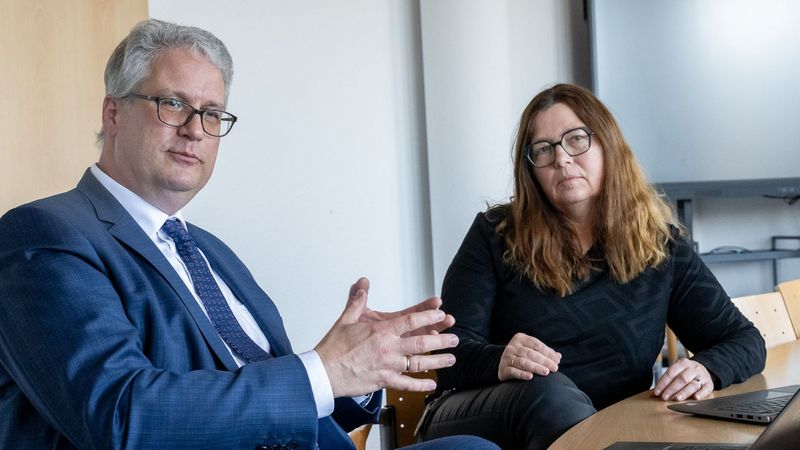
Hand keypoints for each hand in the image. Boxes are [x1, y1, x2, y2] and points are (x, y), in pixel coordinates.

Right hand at [315, 277, 457, 396]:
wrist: (324, 372)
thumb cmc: (333, 348)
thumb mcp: (346, 319)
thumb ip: (358, 300)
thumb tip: (363, 283)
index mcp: (381, 331)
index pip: (411, 320)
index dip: (429, 316)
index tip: (441, 314)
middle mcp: (388, 348)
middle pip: (421, 342)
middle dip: (441, 339)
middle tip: (454, 338)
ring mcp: (388, 366)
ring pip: (419, 364)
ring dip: (437, 361)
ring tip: (451, 359)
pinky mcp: (384, 381)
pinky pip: (407, 384)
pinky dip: (421, 385)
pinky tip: (432, 384)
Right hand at [498, 333, 560, 380]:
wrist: (503, 364)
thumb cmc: (522, 356)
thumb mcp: (531, 350)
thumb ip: (544, 352)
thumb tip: (558, 356)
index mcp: (520, 338)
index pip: (536, 345)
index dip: (548, 352)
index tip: (557, 361)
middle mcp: (512, 346)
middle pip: (530, 353)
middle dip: (544, 361)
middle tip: (554, 368)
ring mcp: (507, 357)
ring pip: (523, 362)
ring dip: (536, 367)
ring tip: (546, 372)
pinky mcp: (503, 369)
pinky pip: (514, 371)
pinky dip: (522, 374)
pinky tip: (531, 377)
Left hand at [653, 357, 712, 400]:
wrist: (704, 370)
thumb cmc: (686, 373)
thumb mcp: (677, 371)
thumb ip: (667, 380)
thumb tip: (654, 393)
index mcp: (683, 363)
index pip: (671, 373)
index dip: (663, 383)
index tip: (656, 392)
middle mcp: (693, 368)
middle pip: (681, 379)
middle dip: (671, 389)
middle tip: (664, 397)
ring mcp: (702, 376)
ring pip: (693, 384)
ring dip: (684, 392)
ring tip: (676, 399)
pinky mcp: (710, 384)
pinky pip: (706, 389)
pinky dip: (701, 394)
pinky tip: (695, 398)